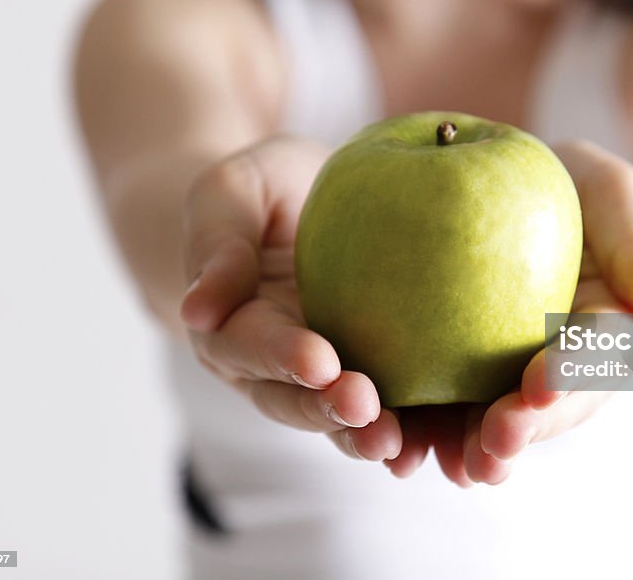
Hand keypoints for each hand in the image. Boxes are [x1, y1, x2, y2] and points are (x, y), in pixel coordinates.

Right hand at [179, 135, 402, 461]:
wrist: (304, 202)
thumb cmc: (262, 191)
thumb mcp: (230, 193)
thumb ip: (218, 244)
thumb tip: (198, 311)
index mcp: (231, 323)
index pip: (250, 344)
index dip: (281, 355)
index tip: (319, 361)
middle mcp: (271, 365)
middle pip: (290, 398)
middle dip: (324, 409)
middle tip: (362, 406)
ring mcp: (319, 377)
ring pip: (335, 418)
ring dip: (361, 434)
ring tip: (394, 442)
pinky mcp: (368, 374)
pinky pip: (384, 409)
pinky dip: (406, 429)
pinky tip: (434, 439)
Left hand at [385, 139, 632, 485]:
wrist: (554, 207)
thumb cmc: (595, 199)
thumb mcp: (622, 205)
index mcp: (608, 334)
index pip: (596, 354)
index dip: (574, 371)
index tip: (544, 383)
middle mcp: (564, 367)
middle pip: (547, 407)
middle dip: (523, 428)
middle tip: (496, 444)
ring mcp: (515, 372)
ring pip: (498, 417)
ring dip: (477, 446)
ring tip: (454, 467)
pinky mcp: (466, 367)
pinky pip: (448, 399)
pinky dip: (428, 424)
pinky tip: (399, 442)